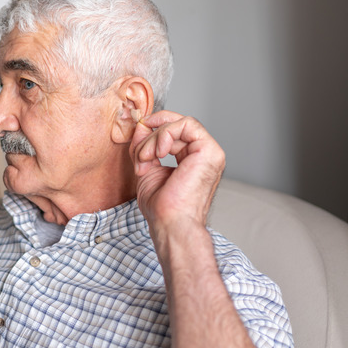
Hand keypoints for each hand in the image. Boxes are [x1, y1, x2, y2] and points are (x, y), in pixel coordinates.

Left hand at [130, 111, 224, 229]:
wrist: (170, 223)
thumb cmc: (161, 207)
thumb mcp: (146, 167)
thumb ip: (144, 145)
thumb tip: (141, 125)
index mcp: (191, 159)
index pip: (174, 131)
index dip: (154, 130)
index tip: (137, 140)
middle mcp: (203, 154)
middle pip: (176, 125)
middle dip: (150, 136)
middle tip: (140, 156)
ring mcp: (209, 152)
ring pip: (178, 124)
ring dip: (154, 139)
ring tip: (146, 159)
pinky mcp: (210, 150)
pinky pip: (186, 124)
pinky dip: (165, 134)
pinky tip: (158, 154)